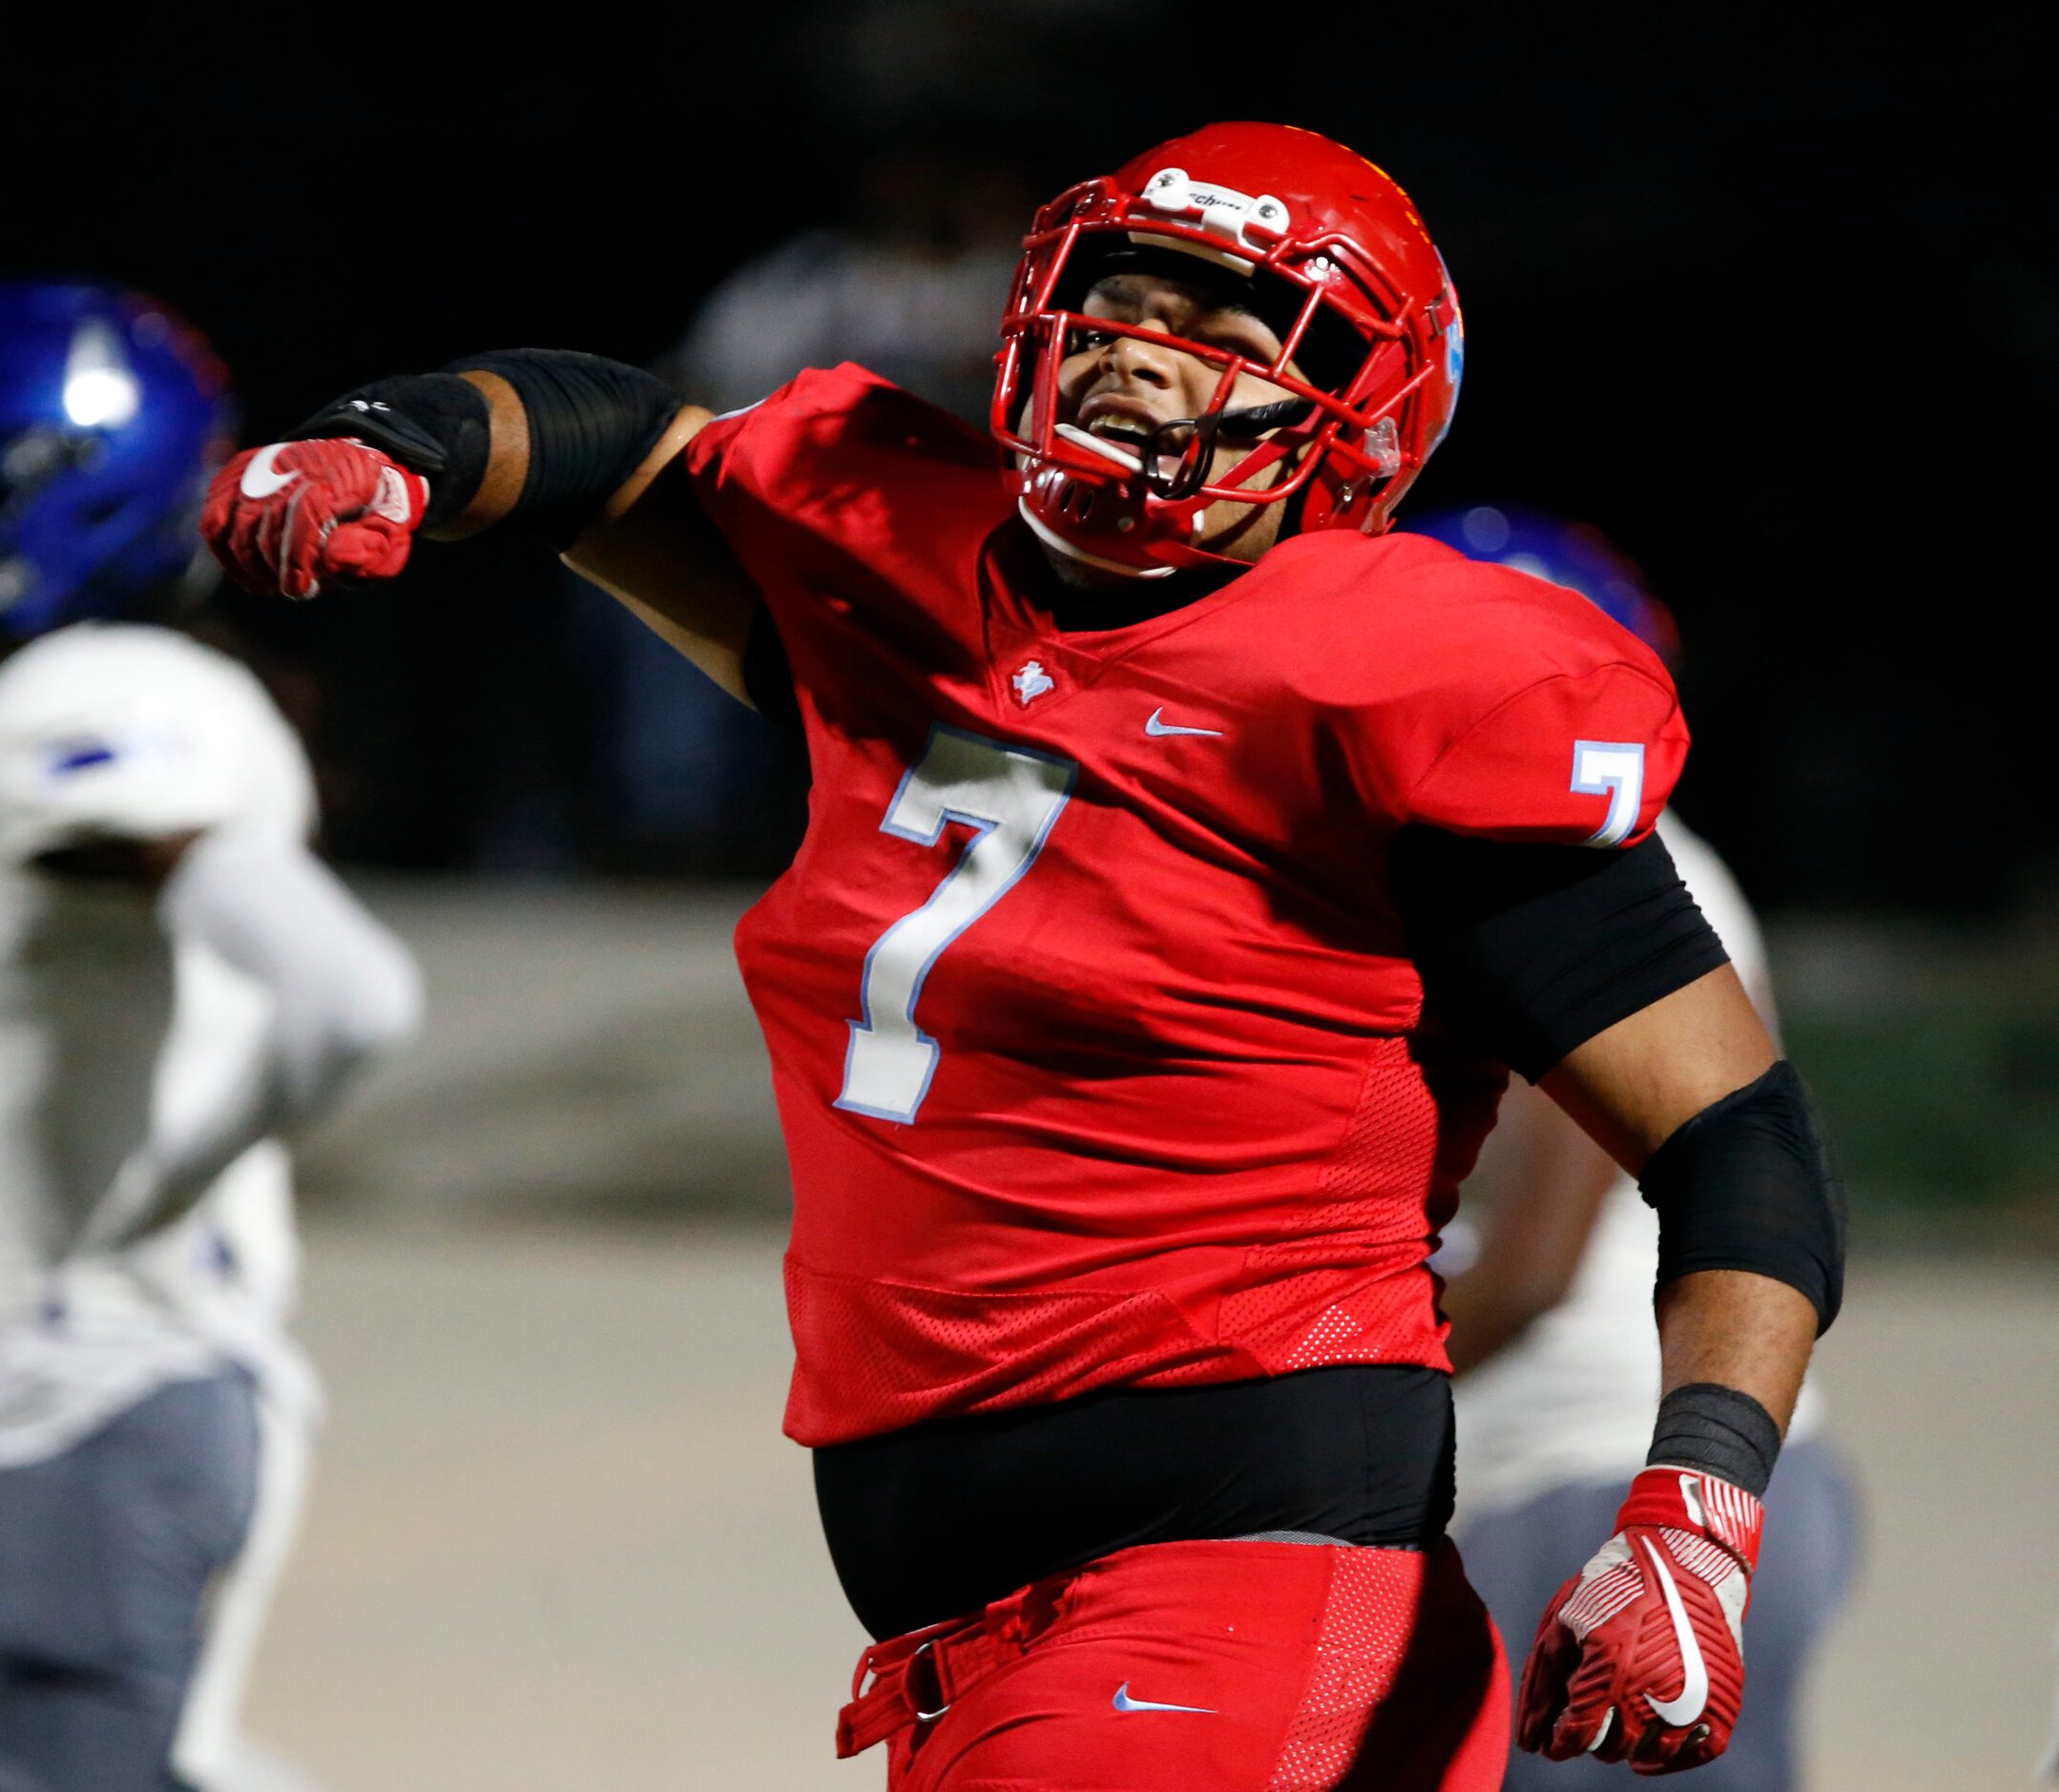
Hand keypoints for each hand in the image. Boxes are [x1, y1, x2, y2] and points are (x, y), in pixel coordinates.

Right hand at [201, 437, 428, 598]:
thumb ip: (367, 546)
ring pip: (237, 522)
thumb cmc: (376, 508)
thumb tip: (326, 559)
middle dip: (274, 565)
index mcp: (337, 473)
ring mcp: (261, 464)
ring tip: (269, 586)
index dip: (295, 556)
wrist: (358, 463)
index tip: (297, 589)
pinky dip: (223, 550)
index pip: (304, 513)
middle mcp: (293, 462)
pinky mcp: (238, 472)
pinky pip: (215, 515)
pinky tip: (245, 576)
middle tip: (289, 590)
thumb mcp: (391, 528)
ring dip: (249, 564)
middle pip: (266, 520)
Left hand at [1516, 1466, 1761, 1774]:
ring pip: (1651, 1753)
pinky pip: (1695, 1752)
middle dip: (1591, 1739)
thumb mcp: (1566, 1615)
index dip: (1559, 1743)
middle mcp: (1655, 1688)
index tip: (1551, 1744)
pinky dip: (1669, 1759)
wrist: (1685, 1559)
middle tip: (1586, 1723)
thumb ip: (1546, 1674)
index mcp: (1611, 1664)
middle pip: (1613, 1747)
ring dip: (1627, 1748)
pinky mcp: (1723, 1702)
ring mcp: (1695, 1699)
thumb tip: (1531, 1732)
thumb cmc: (1617, 1584)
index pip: (1578, 1733)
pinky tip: (1648, 1752)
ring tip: (1616, 1728)